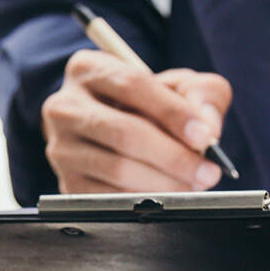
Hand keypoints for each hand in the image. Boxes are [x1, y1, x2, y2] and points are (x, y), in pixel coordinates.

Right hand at [41, 50, 232, 192]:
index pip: (132, 85)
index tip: (204, 135)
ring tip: (194, 184)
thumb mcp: (177, 85)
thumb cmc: (147, 105)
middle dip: (173, 156)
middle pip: (123, 132)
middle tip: (207, 171)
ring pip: (117, 169)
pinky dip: (144, 201)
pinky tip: (167, 196)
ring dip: (164, 183)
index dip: (172, 111)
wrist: (114, 133)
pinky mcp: (68, 182)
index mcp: (88, 69)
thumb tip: (206, 126)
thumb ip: (201, 94)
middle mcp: (65, 107)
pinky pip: (109, 198)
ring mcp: (61, 148)